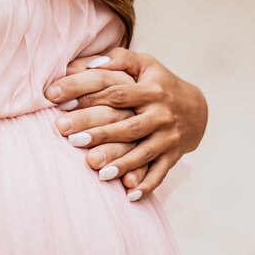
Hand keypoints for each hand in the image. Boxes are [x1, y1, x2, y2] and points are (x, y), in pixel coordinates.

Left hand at [45, 49, 207, 197]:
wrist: (196, 107)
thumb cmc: (159, 82)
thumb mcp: (143, 64)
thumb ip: (118, 59)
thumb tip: (91, 64)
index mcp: (151, 90)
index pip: (116, 93)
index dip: (87, 96)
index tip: (59, 100)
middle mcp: (161, 115)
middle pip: (128, 126)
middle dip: (100, 134)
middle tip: (71, 139)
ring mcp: (168, 137)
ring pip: (143, 152)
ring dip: (121, 163)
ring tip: (97, 171)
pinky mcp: (173, 155)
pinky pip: (160, 172)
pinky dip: (146, 185)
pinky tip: (128, 195)